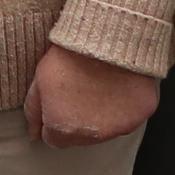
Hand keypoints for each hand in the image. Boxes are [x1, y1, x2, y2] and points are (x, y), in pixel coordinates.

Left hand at [24, 44, 163, 149]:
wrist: (106, 35)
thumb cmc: (71, 54)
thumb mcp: (40, 79)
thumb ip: (34, 111)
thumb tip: (33, 134)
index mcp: (63, 129)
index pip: (54, 139)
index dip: (55, 118)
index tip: (61, 101)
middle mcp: (91, 136)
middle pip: (81, 137)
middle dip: (79, 119)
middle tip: (81, 90)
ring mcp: (119, 127)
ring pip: (107, 130)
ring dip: (102, 115)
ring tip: (100, 85)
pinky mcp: (141, 114)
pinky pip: (132, 116)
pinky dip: (126, 105)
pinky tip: (119, 84)